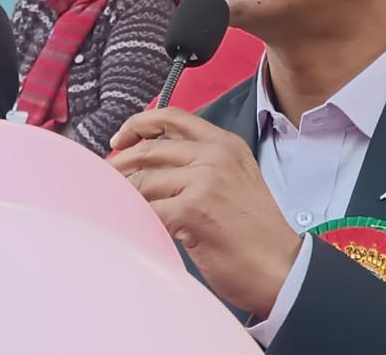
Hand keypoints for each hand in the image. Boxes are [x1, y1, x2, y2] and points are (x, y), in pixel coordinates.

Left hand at [111, 108, 301, 317]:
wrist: (281, 268)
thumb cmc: (255, 233)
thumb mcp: (235, 180)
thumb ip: (201, 165)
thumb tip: (151, 168)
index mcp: (225, 144)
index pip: (172, 117)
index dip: (138, 124)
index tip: (119, 139)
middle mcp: (215, 155)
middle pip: (149, 150)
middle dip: (118, 166)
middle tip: (104, 182)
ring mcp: (204, 180)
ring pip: (144, 182)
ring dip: (123, 198)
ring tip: (116, 210)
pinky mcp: (193, 209)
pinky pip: (147, 210)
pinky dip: (133, 220)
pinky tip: (132, 229)